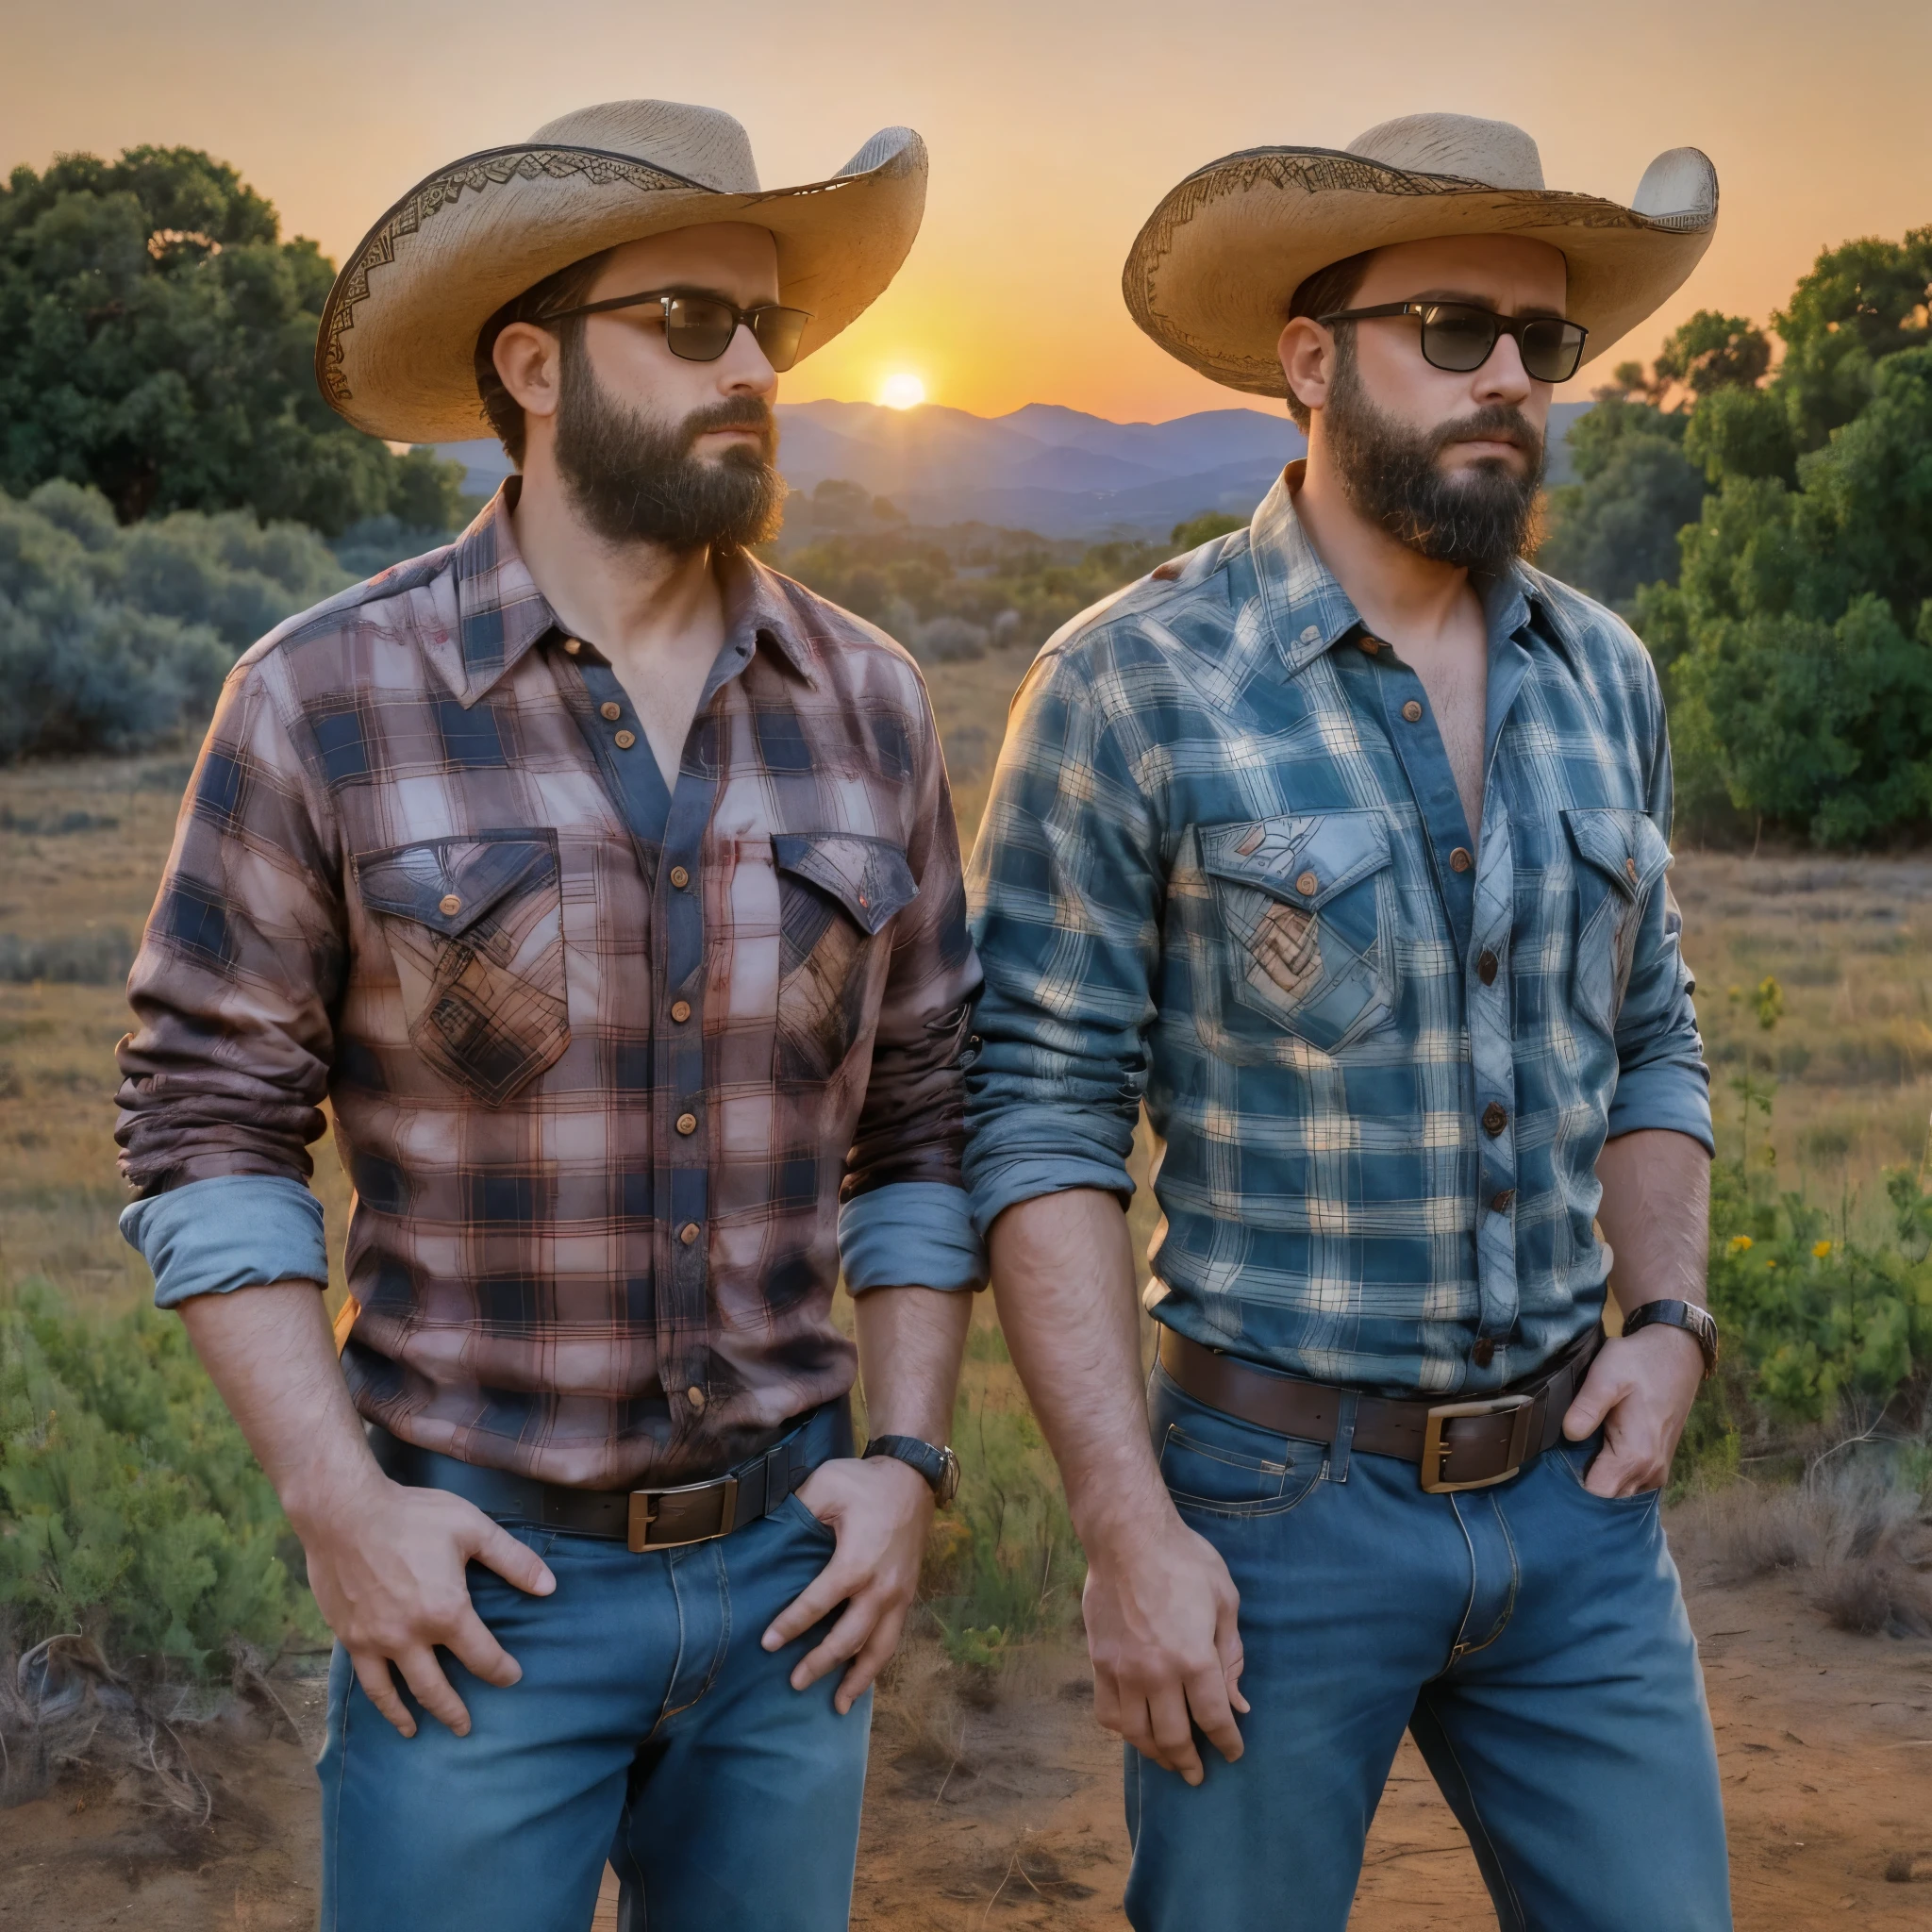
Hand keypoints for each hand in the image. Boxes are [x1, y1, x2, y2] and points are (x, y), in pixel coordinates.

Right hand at [293, 1475, 555, 1738]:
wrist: (344, 1513)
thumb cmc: (413, 1516)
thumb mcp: (473, 1528)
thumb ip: (513, 1561)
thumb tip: (549, 1588)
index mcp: (446, 1612)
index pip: (483, 1656)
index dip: (501, 1670)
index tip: (512, 1676)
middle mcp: (410, 1637)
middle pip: (438, 1688)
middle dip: (456, 1711)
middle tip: (466, 1727)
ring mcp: (375, 1642)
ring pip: (398, 1693)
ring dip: (414, 1715)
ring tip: (420, 1732)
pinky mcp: (349, 1638)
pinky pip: (366, 1680)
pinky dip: (379, 1700)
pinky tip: (386, 1705)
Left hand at [761, 1455, 932, 1713]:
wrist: (913, 1478)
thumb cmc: (865, 1482)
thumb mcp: (825, 1485)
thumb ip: (798, 1512)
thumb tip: (765, 1537)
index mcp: (857, 1562)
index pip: (818, 1604)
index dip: (791, 1625)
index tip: (767, 1643)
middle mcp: (881, 1587)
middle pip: (849, 1638)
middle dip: (821, 1663)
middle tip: (794, 1683)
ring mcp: (899, 1595)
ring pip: (880, 1649)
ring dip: (858, 1679)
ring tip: (838, 1705)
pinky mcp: (908, 1596)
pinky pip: (893, 1638)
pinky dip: (877, 1662)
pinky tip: (863, 1678)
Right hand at [1082, 1510, 1247, 1785]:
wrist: (1127, 1537)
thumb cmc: (1184, 1561)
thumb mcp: (1224, 1600)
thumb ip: (1231, 1656)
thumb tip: (1238, 1703)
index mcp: (1194, 1658)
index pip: (1214, 1719)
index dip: (1227, 1743)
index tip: (1234, 1754)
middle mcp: (1157, 1673)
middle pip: (1174, 1737)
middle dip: (1190, 1762)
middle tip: (1198, 1775)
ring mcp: (1123, 1670)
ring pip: (1137, 1733)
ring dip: (1155, 1753)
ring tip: (1168, 1760)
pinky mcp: (1099, 1661)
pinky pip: (1108, 1712)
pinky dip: (1123, 1730)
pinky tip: (1134, 1730)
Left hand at [1562, 1324, 1704, 1496]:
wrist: (1675, 1354)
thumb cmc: (1638, 1363)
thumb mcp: (1605, 1377)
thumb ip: (1586, 1408)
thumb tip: (1569, 1434)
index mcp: (1635, 1456)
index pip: (1596, 1492)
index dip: (1575, 1477)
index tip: (1562, 1456)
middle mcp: (1650, 1472)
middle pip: (1607, 1495)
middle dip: (1586, 1476)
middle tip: (1573, 1444)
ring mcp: (1658, 1471)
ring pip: (1619, 1490)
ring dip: (1602, 1472)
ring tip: (1589, 1441)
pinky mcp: (1659, 1463)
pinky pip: (1631, 1481)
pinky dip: (1616, 1469)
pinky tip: (1604, 1444)